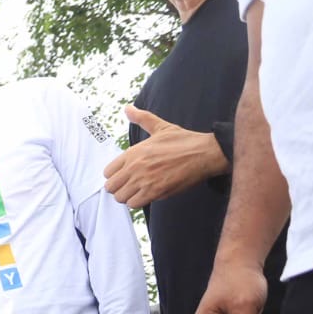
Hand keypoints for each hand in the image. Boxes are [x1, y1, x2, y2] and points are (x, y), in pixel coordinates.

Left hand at [103, 107, 226, 208]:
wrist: (205, 153)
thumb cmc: (184, 141)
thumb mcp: (160, 127)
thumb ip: (141, 119)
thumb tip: (128, 108)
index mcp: (133, 152)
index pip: (107, 171)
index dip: (115, 175)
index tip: (124, 175)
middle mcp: (135, 166)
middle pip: (110, 187)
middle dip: (119, 188)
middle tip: (129, 186)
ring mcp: (144, 180)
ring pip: (121, 197)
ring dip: (128, 196)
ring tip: (138, 191)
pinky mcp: (155, 191)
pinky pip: (134, 204)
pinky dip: (138, 202)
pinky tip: (146, 195)